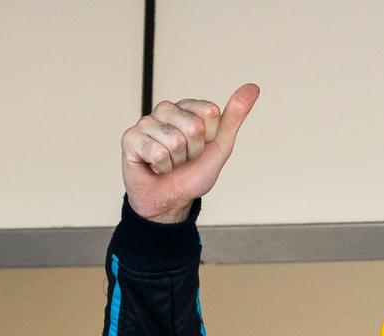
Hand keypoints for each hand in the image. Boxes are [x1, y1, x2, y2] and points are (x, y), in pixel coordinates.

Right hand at [120, 83, 259, 222]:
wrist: (171, 200)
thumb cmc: (193, 173)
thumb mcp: (220, 145)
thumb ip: (234, 116)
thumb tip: (253, 87)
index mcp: (188, 108)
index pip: (210, 112)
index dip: (210, 137)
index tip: (201, 147)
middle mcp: (166, 110)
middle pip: (193, 127)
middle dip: (193, 151)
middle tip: (184, 159)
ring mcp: (146, 123)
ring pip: (174, 141)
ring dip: (176, 162)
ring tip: (170, 163)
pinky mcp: (131, 138)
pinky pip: (156, 152)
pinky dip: (161, 167)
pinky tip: (154, 166)